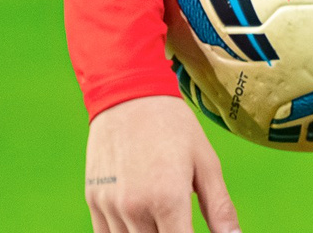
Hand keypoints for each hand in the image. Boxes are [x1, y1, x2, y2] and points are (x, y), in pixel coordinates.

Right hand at [84, 95, 239, 232]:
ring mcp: (110, 206)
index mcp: (168, 199)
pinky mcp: (93, 201)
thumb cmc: (174, 126)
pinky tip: (140, 220)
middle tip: (180, 221)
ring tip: (162, 216)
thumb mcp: (206, 162)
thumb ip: (220, 207)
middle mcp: (135, 208)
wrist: (129, 93)